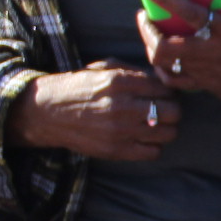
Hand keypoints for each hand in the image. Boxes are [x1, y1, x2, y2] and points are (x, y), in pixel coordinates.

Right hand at [4, 61, 179, 160]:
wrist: (46, 112)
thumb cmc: (78, 88)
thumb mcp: (102, 68)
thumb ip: (133, 72)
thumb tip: (162, 80)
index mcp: (120, 82)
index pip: (165, 89)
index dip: (167, 92)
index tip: (161, 94)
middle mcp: (122, 107)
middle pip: (174, 112)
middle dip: (171, 110)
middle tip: (162, 109)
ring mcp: (120, 131)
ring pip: (168, 133)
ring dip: (165, 129)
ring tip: (153, 124)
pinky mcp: (116, 151)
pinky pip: (154, 152)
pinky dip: (153, 146)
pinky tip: (143, 138)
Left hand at [137, 0, 220, 133]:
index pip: (189, 13)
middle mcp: (211, 52)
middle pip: (164, 44)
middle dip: (148, 29)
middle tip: (146, 16)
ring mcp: (206, 71)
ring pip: (165, 61)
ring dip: (151, 46)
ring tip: (152, 35)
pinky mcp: (206, 85)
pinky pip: (175, 80)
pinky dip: (163, 70)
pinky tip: (164, 61)